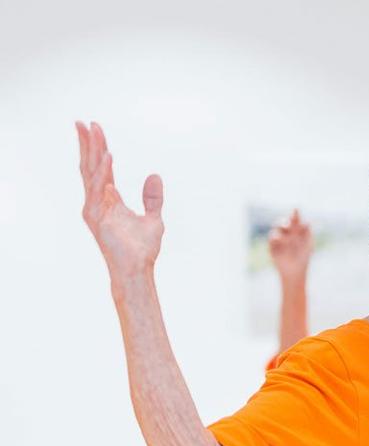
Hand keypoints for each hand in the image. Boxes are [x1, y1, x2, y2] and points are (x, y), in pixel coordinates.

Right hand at [77, 121, 164, 279]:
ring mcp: (94, 208)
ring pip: (92, 174)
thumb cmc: (142, 249)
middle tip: (84, 121)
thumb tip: (155, 175)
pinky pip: (99, 190)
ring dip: (94, 152)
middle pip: (90, 166)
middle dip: (88, 144)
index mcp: (109, 199)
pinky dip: (104, 173)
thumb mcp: (154, 218)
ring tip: (94, 131)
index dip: (98, 148)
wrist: (138, 269)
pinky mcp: (96, 217)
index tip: (95, 128)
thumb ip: (153, 198)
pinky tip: (108, 158)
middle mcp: (98, 201)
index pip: (101, 168)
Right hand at [267, 209, 312, 280]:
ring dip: (281, 228)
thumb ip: (306, 234)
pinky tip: (280, 239)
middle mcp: (287, 233)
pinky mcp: (272, 245)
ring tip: (286, 232)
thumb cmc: (303, 258)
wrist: (294, 271)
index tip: (296, 210)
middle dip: (285, 221)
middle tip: (289, 225)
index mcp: (296, 231)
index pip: (295, 220)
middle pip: (284, 222)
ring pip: (277, 228)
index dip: (295, 215)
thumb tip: (308, 222)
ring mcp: (279, 238)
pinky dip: (276, 237)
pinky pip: (272, 237)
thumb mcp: (306, 245)